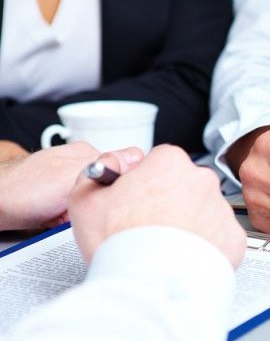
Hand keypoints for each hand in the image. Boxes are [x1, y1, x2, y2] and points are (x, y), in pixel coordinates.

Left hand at [0, 142, 142, 230]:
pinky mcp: (60, 200)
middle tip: (81, 210)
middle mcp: (81, 165)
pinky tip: (57, 222)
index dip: (122, 187)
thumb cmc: (21, 191)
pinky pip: (77, 213)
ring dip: (83, 215)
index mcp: (89, 154)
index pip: (126, 168)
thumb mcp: (70, 176)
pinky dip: (69, 221)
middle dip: (100, 205)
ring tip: (64, 217)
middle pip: (110, 189)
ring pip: (94, 203)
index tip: (114, 199)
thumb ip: (107, 165)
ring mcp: (69, 182)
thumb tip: (142, 157)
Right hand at [68, 145, 246, 267]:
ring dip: (189, 224)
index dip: (145, 182)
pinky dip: (206, 247)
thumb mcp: (86, 197)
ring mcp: (221, 209)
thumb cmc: (120, 243)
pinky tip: (184, 257)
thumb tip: (111, 166)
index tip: (137, 200)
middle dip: (170, 202)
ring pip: (203, 212)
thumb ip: (101, 170)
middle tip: (149, 227)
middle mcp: (202, 180)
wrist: (149, 283)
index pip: (160, 162)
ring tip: (164, 246)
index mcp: (170, 162)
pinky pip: (219, 238)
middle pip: (184, 185)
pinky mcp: (233, 238)